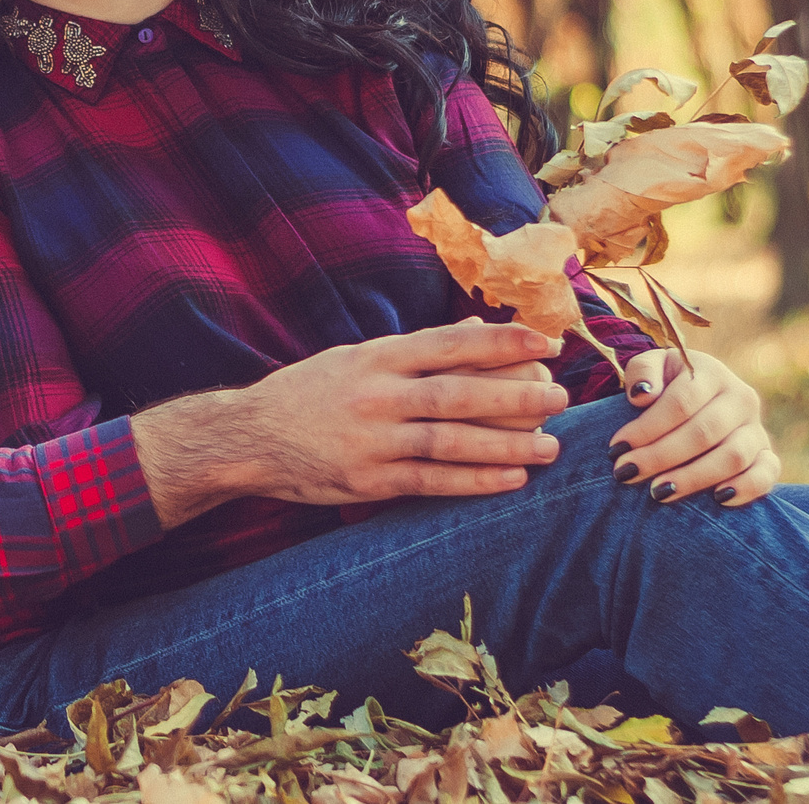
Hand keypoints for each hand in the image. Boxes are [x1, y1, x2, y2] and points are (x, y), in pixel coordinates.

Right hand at [131, 321, 570, 525]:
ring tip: (550, 446)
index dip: (501, 342)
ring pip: (453, 441)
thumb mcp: (355, 358)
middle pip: (460, 394)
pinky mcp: (369, 480)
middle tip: (559, 399)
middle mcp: (376, 395)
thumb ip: (415, 348)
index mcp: (374, 357)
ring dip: (507, 445)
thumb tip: (474, 327)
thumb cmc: (307, 393)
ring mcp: (372, 440)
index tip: (546, 342)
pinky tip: (512, 480)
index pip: (449, 344)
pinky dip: (476, 481)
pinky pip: (433, 481)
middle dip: (517, 396)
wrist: (248, 438)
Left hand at [607, 347, 779, 507]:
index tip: (617, 447)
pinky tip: (717, 500)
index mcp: (711, 372)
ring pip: (732, 456)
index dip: (647, 427)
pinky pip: (767, 473)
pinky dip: (747, 488)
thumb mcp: (651, 366)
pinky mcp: (767, 454)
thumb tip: (642, 395)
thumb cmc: (666, 382)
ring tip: (657, 492)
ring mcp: (757, 428)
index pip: (680, 403)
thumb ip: (642, 371)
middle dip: (660, 456)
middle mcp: (741, 398)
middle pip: (703, 433)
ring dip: (694, 477)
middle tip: (626, 473)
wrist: (695, 395)